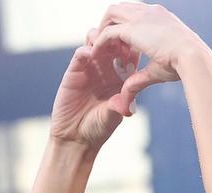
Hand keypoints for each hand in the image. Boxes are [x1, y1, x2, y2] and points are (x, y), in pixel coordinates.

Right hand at [49, 29, 140, 149]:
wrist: (75, 138)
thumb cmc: (98, 129)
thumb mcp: (112, 117)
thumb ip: (118, 107)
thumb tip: (129, 106)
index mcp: (121, 78)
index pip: (129, 55)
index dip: (133, 47)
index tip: (137, 44)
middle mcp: (106, 70)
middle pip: (113, 42)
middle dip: (118, 36)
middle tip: (121, 36)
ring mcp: (90, 68)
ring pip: (96, 42)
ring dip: (101, 37)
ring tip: (105, 42)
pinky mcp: (74, 71)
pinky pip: (80, 54)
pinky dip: (86, 49)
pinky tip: (90, 53)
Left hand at [92, 3, 206, 115]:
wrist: (193, 57)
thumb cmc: (184, 65)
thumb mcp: (159, 68)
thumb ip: (141, 77)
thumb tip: (130, 93)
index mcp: (161, 17)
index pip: (136, 13)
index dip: (125, 26)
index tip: (120, 45)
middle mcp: (150, 12)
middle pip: (121, 7)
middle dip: (110, 22)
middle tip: (104, 42)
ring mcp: (141, 17)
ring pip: (112, 13)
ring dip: (103, 28)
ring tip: (97, 46)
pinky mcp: (132, 29)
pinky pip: (109, 31)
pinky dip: (100, 42)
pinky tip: (96, 54)